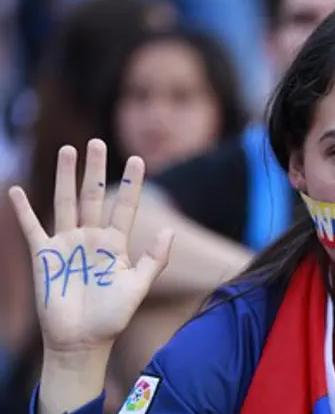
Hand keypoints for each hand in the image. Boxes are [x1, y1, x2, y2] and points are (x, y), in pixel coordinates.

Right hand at [8, 139, 173, 353]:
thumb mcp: (138, 286)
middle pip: (93, 196)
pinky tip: (17, 190)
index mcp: (116, 244)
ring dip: (66, 177)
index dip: (132, 183)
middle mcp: (91, 238)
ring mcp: (67, 244)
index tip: (139, 158)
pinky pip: (32, 227)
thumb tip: (169, 230)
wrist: (82, 341)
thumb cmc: (112, 317)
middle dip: (95, 169)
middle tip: (97, 141)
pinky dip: (23, 210)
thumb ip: (154, 259)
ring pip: (65, 202)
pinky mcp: (44, 256)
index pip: (125, 206)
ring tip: (68, 150)